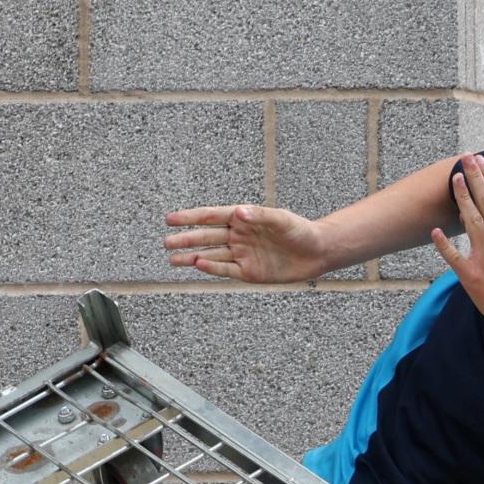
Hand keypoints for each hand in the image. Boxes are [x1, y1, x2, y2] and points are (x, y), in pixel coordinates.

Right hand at [165, 202, 325, 284]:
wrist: (317, 252)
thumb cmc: (301, 230)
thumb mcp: (282, 219)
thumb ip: (260, 215)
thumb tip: (239, 211)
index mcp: (243, 218)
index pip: (211, 217)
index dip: (190, 218)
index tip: (170, 219)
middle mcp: (239, 236)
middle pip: (206, 237)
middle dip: (186, 239)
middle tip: (166, 243)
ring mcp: (243, 255)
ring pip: (211, 255)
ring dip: (192, 257)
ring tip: (172, 260)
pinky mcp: (249, 272)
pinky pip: (227, 270)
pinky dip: (213, 268)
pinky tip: (198, 265)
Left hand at [431, 154, 483, 339]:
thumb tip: (474, 207)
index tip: (480, 159)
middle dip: (475, 177)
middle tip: (465, 158)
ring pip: (472, 221)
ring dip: (462, 198)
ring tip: (454, 179)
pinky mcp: (471, 275)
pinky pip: (455, 256)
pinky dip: (444, 244)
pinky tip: (435, 231)